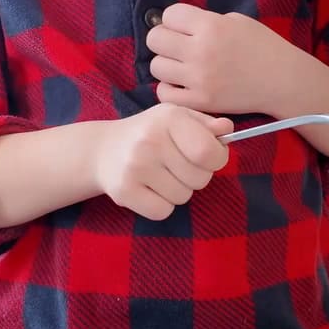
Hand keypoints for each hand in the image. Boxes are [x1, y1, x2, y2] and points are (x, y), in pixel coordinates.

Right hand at [93, 104, 232, 220]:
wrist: (102, 150)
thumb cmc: (150, 133)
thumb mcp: (178, 119)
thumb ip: (206, 125)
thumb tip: (227, 130)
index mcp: (170, 118)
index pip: (210, 152)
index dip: (216, 159)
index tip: (206, 157)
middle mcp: (151, 140)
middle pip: (200, 178)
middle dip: (196, 176)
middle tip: (177, 166)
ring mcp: (135, 166)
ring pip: (183, 196)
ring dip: (178, 190)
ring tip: (161, 175)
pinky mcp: (124, 191)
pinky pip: (163, 211)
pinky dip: (161, 205)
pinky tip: (149, 189)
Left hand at [148, 3, 292, 114]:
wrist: (282, 80)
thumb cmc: (262, 46)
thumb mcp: (235, 21)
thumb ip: (205, 21)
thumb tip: (176, 27)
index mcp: (210, 26)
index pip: (169, 15)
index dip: (175, 20)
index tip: (185, 27)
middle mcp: (201, 51)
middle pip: (155, 39)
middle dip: (165, 40)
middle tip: (178, 46)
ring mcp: (199, 79)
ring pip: (156, 67)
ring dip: (167, 65)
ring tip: (183, 66)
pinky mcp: (201, 102)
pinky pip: (164, 94)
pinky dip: (171, 89)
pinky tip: (184, 85)